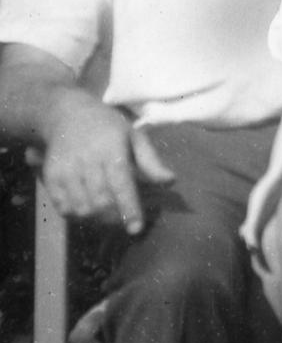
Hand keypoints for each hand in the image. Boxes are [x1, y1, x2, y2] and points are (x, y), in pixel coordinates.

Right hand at [32, 106, 174, 234]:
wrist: (67, 114)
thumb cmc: (109, 126)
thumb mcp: (135, 136)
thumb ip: (151, 161)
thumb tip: (170, 181)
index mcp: (111, 149)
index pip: (121, 185)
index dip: (129, 209)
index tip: (136, 228)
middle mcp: (87, 160)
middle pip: (100, 202)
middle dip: (115, 218)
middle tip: (124, 222)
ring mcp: (66, 170)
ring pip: (81, 208)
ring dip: (96, 220)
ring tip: (108, 216)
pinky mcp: (51, 177)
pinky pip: (63, 207)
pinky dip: (77, 215)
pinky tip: (88, 209)